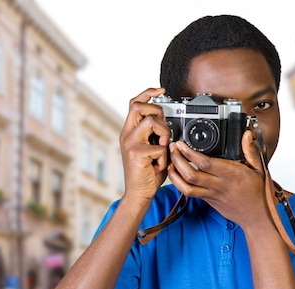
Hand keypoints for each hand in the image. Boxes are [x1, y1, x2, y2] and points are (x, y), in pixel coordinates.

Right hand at [119, 88, 171, 203]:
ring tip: (163, 149)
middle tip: (164, 129)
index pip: (135, 103)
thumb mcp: (153, 149)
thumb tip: (167, 122)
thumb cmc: (147, 174)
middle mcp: (127, 134)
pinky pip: (160, 146)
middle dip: (157, 111)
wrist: (139, 193)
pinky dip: (164, 157)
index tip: (160, 90)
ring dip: (164, 134)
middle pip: (139, 105)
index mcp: (129, 132)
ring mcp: (130, 143)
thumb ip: (157, 135)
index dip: (147, 92)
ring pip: (152, 122)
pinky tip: (159, 165)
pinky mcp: (136, 153)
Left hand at [167, 129, 270, 228]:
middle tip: (172, 149)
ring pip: (187, 187)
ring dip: (175, 175)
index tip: (182, 144)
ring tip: (170, 162)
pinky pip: (190, 193)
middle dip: (178, 161)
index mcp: (231, 175)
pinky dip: (180, 183)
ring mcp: (212, 195)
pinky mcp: (208, 201)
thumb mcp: (260, 169)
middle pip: (191, 175)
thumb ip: (251, 151)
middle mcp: (219, 185)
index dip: (190, 153)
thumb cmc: (258, 193)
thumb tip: (246, 134)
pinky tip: (176, 174)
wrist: (256, 216)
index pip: (206, 163)